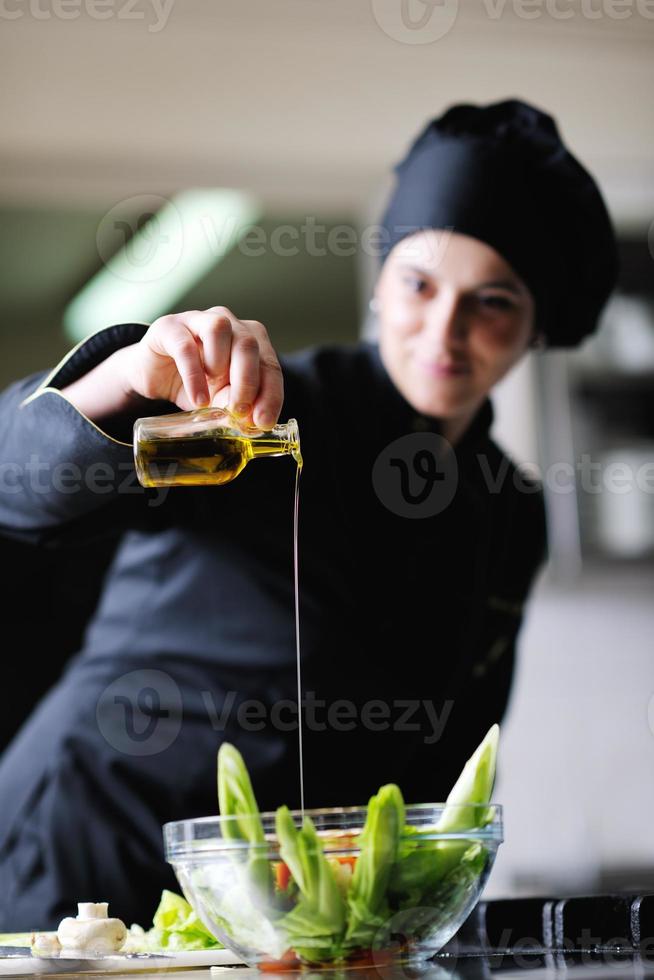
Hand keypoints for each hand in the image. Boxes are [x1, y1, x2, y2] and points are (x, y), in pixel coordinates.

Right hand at [123, 308, 283, 427]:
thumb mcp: (219, 400)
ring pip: (220, 329)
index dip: (270, 394)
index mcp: (249, 341)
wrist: (153, 377)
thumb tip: (251, 419)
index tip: (264, 422)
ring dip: (221, 366)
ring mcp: (198, 320)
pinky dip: (194, 376)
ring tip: (211, 396)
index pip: (269, 364)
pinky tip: (197, 398)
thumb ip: (236, 404)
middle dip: (247, 382)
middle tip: (240, 412)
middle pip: (248, 344)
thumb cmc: (193, 384)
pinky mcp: (169, 327)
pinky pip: (185, 346)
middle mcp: (229, 324)